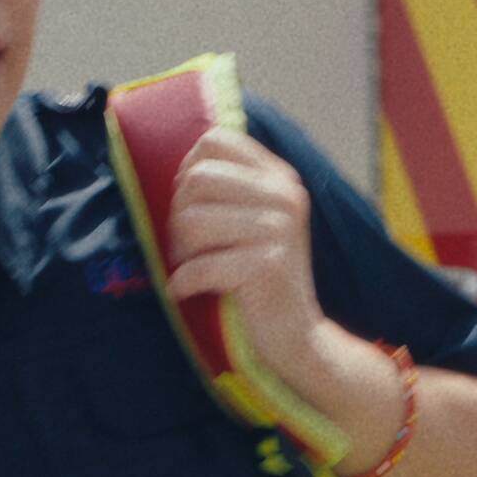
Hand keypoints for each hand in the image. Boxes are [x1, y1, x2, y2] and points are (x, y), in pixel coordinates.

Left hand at [158, 124, 327, 373]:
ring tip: (191, 268)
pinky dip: (183, 283)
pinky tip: (188, 292)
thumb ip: (231, 189)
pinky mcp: (265, 265)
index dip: (189, 169)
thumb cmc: (262, 277)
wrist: (298, 335)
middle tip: (188, 246)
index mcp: (280, 178)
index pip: (216, 140)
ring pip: (191, 220)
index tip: (193, 204)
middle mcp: (284, 196)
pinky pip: (198, 265)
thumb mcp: (258, 221)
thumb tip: (179, 170)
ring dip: (180, 251)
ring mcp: (278, 229)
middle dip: (178, 215)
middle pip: (197, 178)